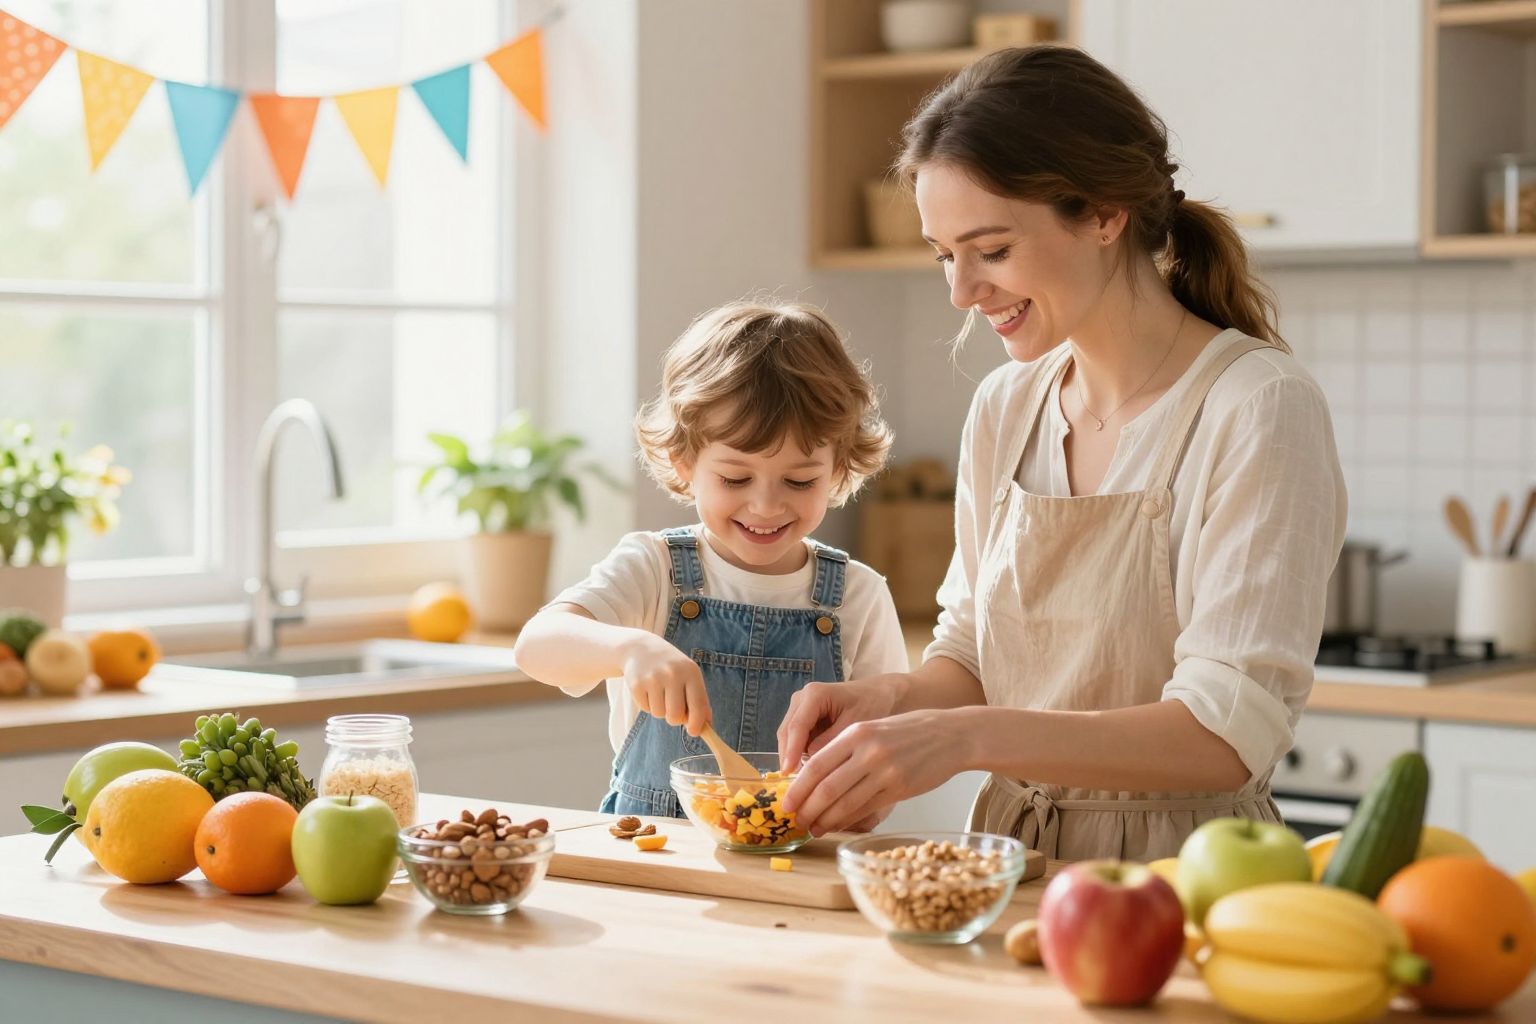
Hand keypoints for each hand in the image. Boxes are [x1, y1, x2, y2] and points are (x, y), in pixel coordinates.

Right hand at [621, 633, 710, 736]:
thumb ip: (699, 699)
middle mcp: (673, 674)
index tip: (694, 732)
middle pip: (676, 716)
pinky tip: (648, 689)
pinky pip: (645, 709)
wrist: (641, 648)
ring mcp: (653, 678)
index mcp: (691, 672)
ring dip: (660, 710)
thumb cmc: (671, 667)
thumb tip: (706, 725)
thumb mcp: (689, 675)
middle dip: (674, 718)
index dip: (697, 723)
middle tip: (672, 708)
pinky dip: (647, 705)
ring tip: (659, 693)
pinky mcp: (637, 684)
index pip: (698, 705)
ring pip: (659, 714)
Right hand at [776, 673, 905, 771]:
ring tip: (799, 783)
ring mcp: (799, 708)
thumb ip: (832, 742)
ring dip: (791, 758)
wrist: (876, 694)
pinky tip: (806, 773)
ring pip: (788, 737)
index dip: (791, 751)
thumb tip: (811, 764)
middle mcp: (801, 698)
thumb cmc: (870, 705)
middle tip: (792, 784)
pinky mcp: (802, 718)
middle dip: (788, 757)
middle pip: (787, 732)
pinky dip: (798, 754)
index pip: (797, 726)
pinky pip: (795, 739)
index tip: (788, 773)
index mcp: (814, 695)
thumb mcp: (855, 724)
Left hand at [780, 709, 970, 836]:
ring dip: (824, 819)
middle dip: (806, 808)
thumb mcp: (875, 728)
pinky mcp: (900, 788)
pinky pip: (866, 808)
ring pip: (844, 801)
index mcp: (857, 732)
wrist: (953, 735)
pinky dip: (847, 820)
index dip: (798, 788)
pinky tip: (836, 825)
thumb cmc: (911, 731)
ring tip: (812, 828)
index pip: (817, 764)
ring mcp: (885, 771)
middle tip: (795, 821)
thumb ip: (847, 748)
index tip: (786, 803)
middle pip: (826, 786)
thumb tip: (816, 776)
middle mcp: (868, 751)